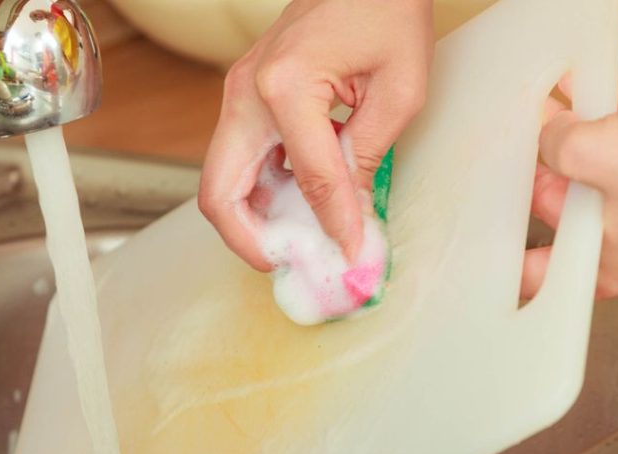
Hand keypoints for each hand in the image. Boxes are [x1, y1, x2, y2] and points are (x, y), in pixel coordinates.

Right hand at [199, 0, 433, 270]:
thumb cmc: (385, 9)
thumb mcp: (398, 89)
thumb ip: (367, 158)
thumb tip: (352, 217)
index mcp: (284, 87)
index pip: (309, 181)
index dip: (334, 227)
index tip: (352, 257)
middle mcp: (247, 92)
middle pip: (220, 193)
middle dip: (252, 242)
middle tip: (293, 264)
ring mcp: (238, 92)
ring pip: (223, 180)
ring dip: (254, 219)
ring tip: (301, 241)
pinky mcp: (246, 95)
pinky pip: (240, 159)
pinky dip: (261, 191)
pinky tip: (299, 205)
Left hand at [524, 79, 617, 298]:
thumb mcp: (586, 154)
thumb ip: (553, 145)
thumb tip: (550, 134)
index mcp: (603, 267)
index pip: (540, 275)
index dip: (511, 257)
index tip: (489, 243)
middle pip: (566, 215)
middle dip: (544, 179)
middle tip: (524, 154)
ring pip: (599, 179)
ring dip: (577, 145)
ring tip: (551, 117)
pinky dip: (611, 127)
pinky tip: (592, 96)